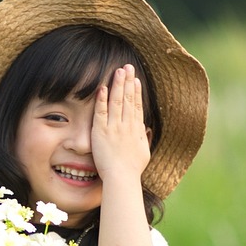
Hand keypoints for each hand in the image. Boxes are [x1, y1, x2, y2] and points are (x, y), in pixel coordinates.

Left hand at [91, 64, 151, 186]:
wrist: (122, 178)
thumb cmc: (132, 170)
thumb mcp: (143, 152)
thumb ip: (142, 138)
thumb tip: (144, 129)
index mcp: (136, 130)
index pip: (137, 106)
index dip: (136, 92)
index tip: (136, 80)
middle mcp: (126, 126)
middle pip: (128, 99)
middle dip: (128, 82)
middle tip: (128, 67)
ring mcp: (114, 128)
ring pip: (117, 101)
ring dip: (118, 85)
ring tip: (118, 71)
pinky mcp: (101, 132)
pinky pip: (101, 112)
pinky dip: (102, 99)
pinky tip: (103, 87)